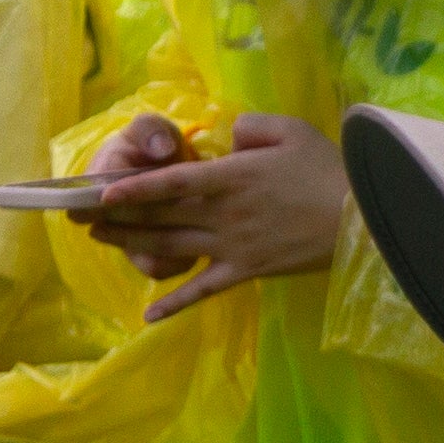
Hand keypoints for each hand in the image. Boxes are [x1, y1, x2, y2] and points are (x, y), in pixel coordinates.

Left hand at [85, 113, 347, 316]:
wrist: (364, 219)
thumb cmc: (330, 170)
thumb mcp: (293, 130)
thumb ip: (252, 127)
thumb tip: (227, 138)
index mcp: (232, 177)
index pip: (172, 182)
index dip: (134, 188)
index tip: (99, 193)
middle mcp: (222, 213)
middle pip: (160, 215)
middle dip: (117, 215)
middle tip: (79, 215)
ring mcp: (232, 246)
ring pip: (170, 247)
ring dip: (131, 245)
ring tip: (100, 240)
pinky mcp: (247, 271)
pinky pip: (204, 290)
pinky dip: (174, 304)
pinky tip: (147, 315)